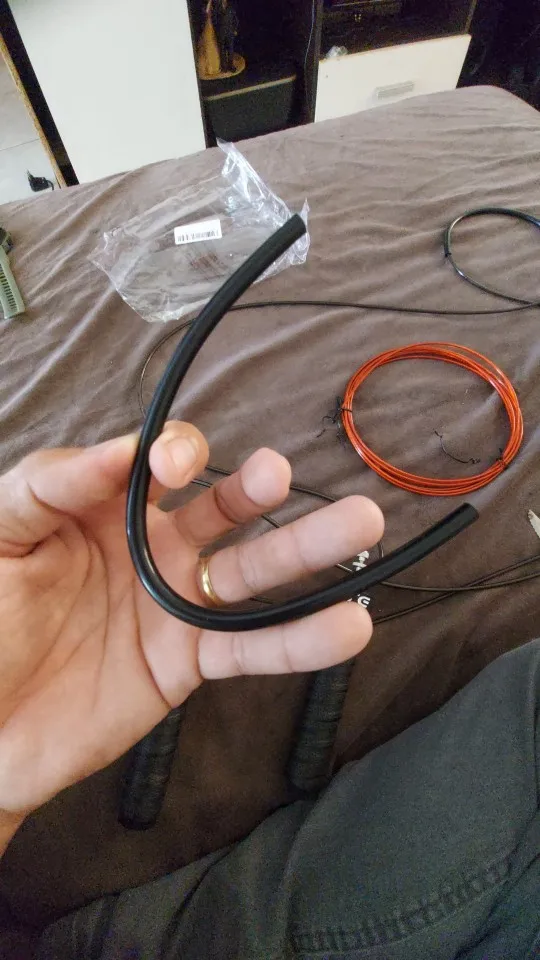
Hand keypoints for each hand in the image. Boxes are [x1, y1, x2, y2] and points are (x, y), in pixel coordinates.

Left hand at [0, 423, 382, 833]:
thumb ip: (48, 485)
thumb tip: (119, 450)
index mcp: (104, 508)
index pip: (158, 464)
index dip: (175, 453)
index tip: (172, 467)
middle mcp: (152, 549)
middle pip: (223, 508)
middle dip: (257, 489)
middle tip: (281, 475)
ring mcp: (176, 607)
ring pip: (253, 572)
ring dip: (308, 549)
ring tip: (362, 525)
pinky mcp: (187, 664)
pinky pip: (252, 649)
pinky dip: (302, 641)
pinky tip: (349, 626)